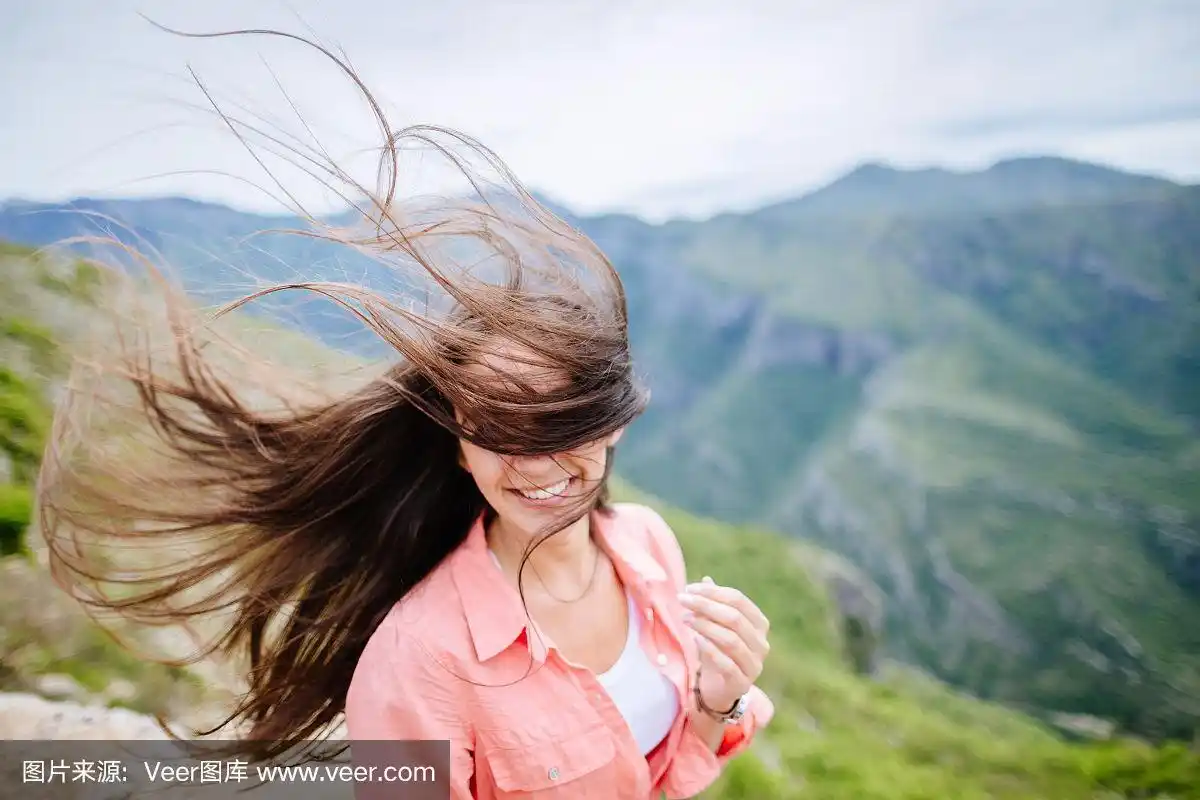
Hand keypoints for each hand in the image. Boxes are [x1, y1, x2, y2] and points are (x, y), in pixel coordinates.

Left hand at [678, 576, 770, 713]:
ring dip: (705, 625)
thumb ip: (714, 605)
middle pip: (734, 618)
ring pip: (731, 639)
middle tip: (682, 600)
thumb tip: (706, 580)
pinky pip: (726, 663)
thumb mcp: (714, 625)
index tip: (689, 588)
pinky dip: (709, 649)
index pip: (738, 600)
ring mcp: (754, 665)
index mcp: (759, 624)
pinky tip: (695, 638)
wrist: (718, 689)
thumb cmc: (717, 651)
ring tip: (685, 618)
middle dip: (706, 605)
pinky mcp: (742, 683)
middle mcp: (761, 644)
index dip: (713, 592)